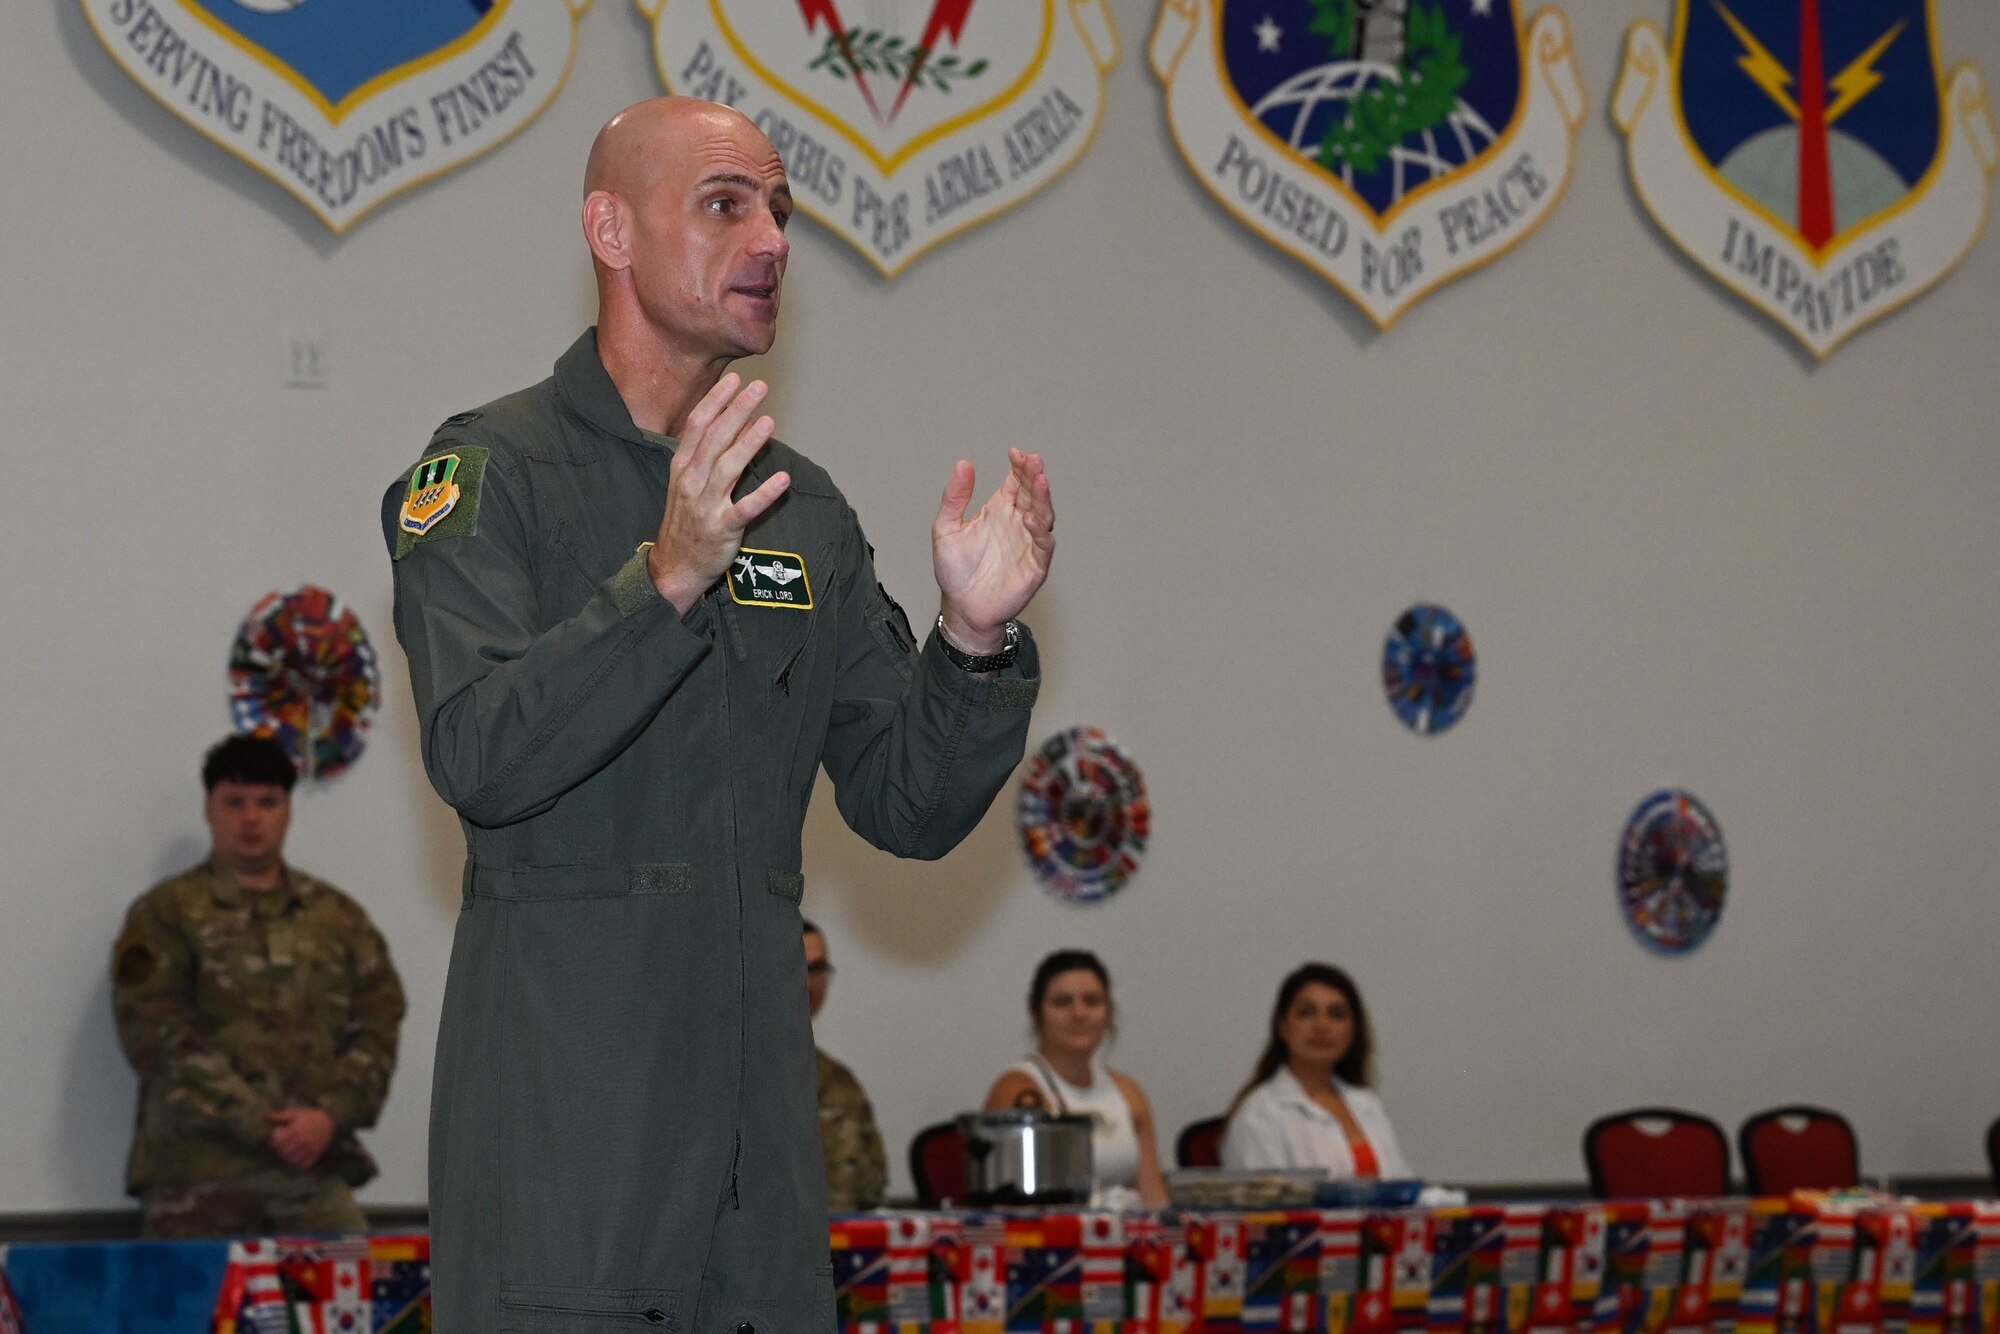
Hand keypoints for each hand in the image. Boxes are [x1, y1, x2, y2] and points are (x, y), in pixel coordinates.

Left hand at [267, 1107, 336, 1169]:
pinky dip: (299, 1165)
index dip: (275, 1144)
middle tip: (281, 1150)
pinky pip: (305, 1164)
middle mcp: (302, 1140)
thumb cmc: (310, 1116)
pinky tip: (297, 1161)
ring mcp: (310, 1148)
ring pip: (293, 1160)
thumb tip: (265, 1115)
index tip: (275, 1143)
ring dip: (288, 1159)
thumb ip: (280, 1116)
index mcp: (296, 1130)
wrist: (329, 1120)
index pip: (279, 1143)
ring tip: (288, 1156)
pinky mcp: (316, 1153)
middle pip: (285, 1152)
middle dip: (281, 1152)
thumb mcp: (296, 1113)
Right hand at [647, 373, 791, 612]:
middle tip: (759, 389)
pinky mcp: (723, 529)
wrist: (674, 568)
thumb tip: (739, 423)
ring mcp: (706, 506)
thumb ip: (710, 454)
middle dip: (737, 411)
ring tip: (769, 421)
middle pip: (715, 439)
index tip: (735, 379)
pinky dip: (764, 494)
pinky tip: (783, 480)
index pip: (698, 425)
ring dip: (749, 444)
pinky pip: (745, 509)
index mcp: (682, 467)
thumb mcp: (688, 483)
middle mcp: (692, 482)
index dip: (716, 400)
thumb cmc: (685, 522)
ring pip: (728, 468)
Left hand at [933, 449, 1054, 651]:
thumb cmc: (955, 571)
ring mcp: (1028, 544)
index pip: (1015, 482)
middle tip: (1033, 461)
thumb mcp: (945, 529)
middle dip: (1034, 476)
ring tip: (1039, 480)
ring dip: (1043, 498)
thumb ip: (954, 498)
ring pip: (1044, 515)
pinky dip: (1040, 531)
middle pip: (1032, 494)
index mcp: (999, 511)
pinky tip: (1032, 518)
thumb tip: (963, 465)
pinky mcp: (1035, 566)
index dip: (1018, 466)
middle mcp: (1017, 523)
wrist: (962, 609)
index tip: (1015, 453)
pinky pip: (1043, 545)